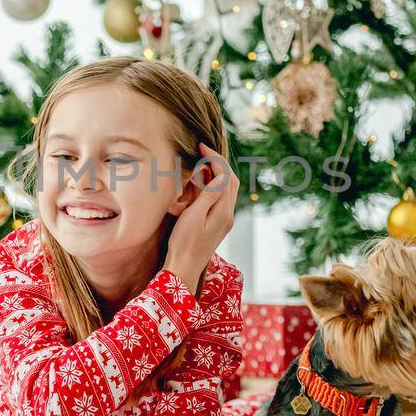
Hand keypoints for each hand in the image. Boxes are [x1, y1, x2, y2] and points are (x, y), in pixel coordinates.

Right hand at [165, 142, 239, 295]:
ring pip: (228, 189)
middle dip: (219, 163)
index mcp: (223, 211)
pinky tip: (202, 182)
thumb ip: (208, 195)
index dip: (215, 158)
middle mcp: (228, 215)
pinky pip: (222, 198)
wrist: (184, 269)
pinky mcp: (218, 224)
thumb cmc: (184, 244)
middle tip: (202, 150)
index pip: (225, 176)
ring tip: (202, 162)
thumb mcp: (194, 217)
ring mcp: (224, 220)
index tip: (201, 146)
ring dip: (218, 173)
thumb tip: (218, 174)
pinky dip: (215, 184)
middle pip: (231, 181)